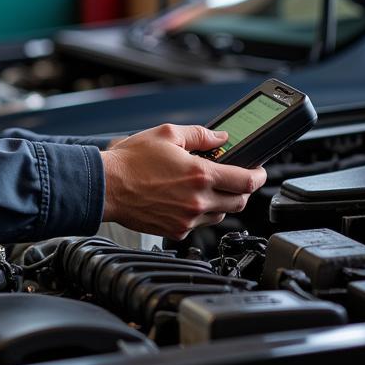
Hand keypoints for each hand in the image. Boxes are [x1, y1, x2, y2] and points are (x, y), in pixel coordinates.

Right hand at [99, 123, 266, 238]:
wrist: (106, 186)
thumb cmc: (130, 161)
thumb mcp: (166, 134)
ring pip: (220, 215)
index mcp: (200, 175)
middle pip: (239, 202)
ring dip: (220, 202)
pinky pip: (198, 224)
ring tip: (204, 188)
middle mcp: (198, 200)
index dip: (259, 175)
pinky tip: (184, 200)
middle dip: (242, 190)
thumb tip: (221, 137)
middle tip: (235, 179)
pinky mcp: (176, 230)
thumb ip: (199, 135)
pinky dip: (198, 213)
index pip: (247, 181)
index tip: (259, 171)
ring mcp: (188, 219)